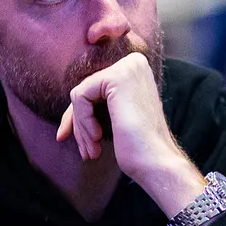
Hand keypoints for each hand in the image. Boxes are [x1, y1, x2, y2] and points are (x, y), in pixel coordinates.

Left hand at [56, 52, 205, 216]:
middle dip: (79, 124)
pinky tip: (97, 138)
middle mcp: (134, 62)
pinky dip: (83, 121)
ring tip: (92, 151)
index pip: (95, 89)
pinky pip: (80, 96)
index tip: (82, 143)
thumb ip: (99, 103)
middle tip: (85, 151)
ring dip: (81, 127)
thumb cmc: (138, 147)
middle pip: (86, 91)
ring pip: (80, 95)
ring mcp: (127, 67)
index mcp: (136, 70)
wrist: (156, 162)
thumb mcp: (115, 118)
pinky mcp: (117, 77)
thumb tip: (68, 109)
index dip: (82, 117)